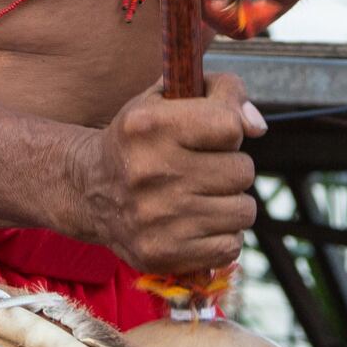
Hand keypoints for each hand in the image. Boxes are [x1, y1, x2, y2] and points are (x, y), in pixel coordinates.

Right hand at [82, 72, 264, 275]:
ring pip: (243, 211)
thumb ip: (218, 93)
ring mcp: (156, 218)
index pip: (230, 126)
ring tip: (202, 195)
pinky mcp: (163, 253)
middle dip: (231, 167)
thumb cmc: (139, 140)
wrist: (88, 190)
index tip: (213, 134)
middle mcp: (151, 172)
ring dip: (230, 202)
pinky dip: (221, 235)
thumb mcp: (164, 99)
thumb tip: (257, 126)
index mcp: (149, 126)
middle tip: (205, 168)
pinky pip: (230, 246)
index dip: (231, 128)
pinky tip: (197, 223)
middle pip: (243, 171)